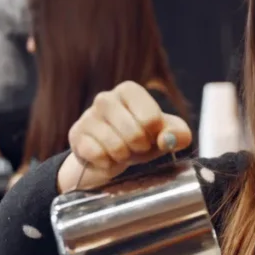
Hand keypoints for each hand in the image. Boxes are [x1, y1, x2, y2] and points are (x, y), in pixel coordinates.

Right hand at [57, 82, 192, 190]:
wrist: (109, 155)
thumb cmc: (140, 139)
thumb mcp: (165, 135)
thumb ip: (178, 134)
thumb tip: (167, 139)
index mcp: (129, 90)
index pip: (151, 118)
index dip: (155, 135)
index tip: (150, 136)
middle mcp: (105, 98)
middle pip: (134, 133)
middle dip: (139, 148)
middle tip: (135, 147)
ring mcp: (87, 116)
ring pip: (115, 146)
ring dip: (123, 157)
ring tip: (121, 152)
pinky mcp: (76, 135)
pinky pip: (97, 156)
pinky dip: (106, 163)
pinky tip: (106, 157)